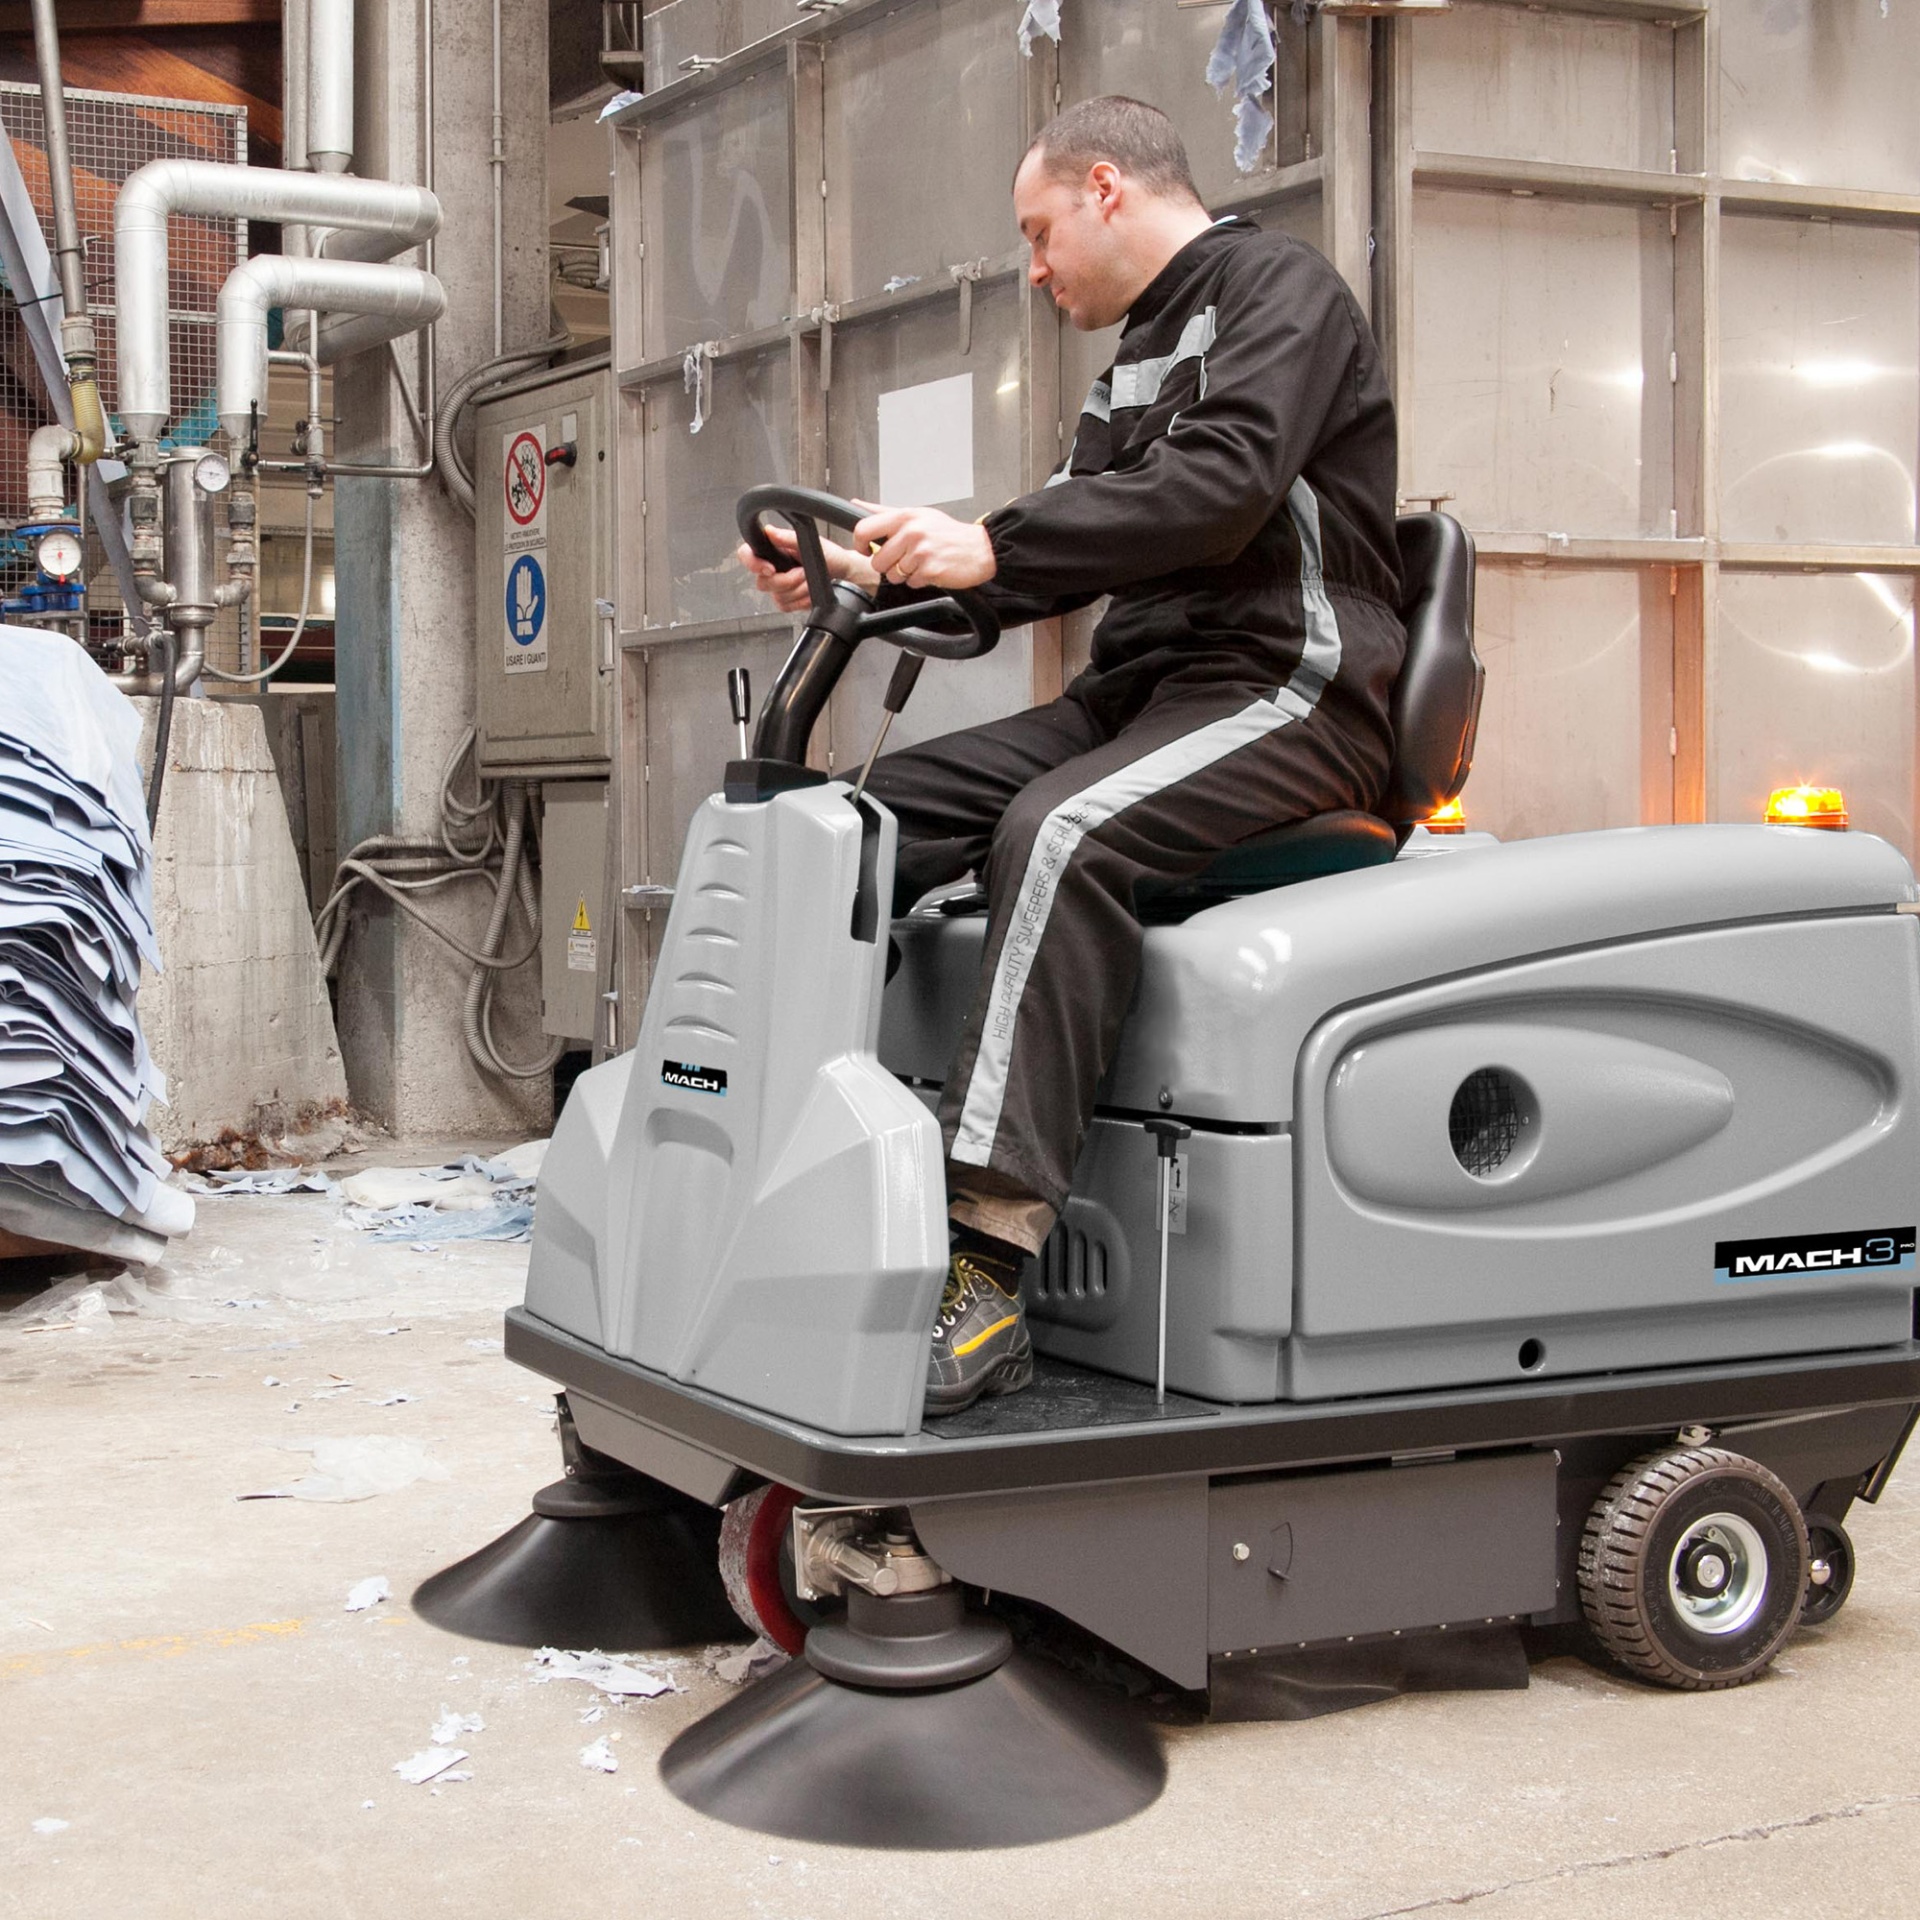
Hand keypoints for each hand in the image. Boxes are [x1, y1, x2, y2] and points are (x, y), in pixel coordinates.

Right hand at [736, 524, 878, 611]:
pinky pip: (786, 606)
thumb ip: (787, 537)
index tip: (771, 569)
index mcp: (772, 550)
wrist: (842, 572)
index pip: (746, 555)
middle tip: (803, 573)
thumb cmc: (828, 555)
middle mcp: (771, 568)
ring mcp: (778, 586)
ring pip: (777, 596)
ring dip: (799, 590)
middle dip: (787, 581)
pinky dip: (801, 601)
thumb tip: (769, 531)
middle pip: (763, 583)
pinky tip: (810, 592)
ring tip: (810, 580)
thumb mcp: (809, 541)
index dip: (754, 564)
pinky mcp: (786, 601)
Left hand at [853, 504, 996, 591]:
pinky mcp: (929, 571)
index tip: (865, 549)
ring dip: (905, 574)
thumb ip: (884, 512)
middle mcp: (911, 532)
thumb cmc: (949, 533)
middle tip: (905, 559)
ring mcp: (920, 552)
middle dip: (888, 565)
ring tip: (921, 563)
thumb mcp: (917, 514)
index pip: (864, 529)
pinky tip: (931, 569)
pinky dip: (919, 580)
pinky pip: (911, 583)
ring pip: (893, 575)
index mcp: (905, 516)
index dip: (859, 544)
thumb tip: (857, 505)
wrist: (981, 548)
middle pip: (877, 561)